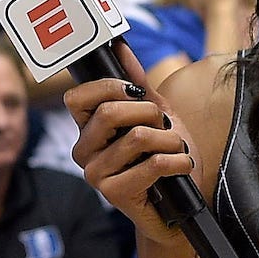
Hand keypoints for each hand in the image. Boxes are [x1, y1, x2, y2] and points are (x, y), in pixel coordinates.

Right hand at [64, 46, 201, 246]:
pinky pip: (153, 163)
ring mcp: (96, 175)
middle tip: (165, 128)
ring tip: (177, 149)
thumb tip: (122, 48)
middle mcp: (84, 152)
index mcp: (88, 131)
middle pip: (109, 112)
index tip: (137, 94)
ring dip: (171, 140)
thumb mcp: (156, 118)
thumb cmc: (165, 161)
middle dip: (149, 113)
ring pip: (137, 136)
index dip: (109, 87)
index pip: (76, 98)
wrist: (178, 210)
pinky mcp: (115, 193)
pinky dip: (178, 160)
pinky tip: (182, 167)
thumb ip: (139, 86)